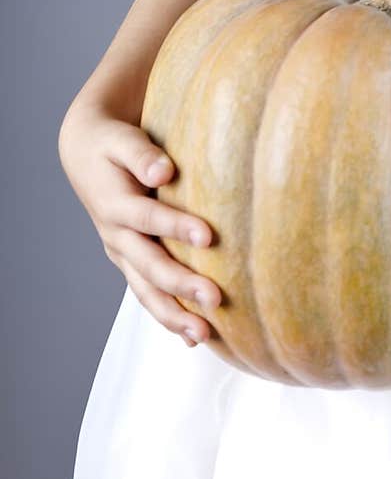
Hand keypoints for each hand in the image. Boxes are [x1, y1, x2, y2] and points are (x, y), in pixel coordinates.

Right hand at [58, 103, 220, 347]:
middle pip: (149, 265)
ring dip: (174, 314)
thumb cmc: (112, 143)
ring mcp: (123, 253)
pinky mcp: (130, 262)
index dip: (175, 227)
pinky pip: (149, 294)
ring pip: (147, 290)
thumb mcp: (122, 140)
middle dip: (181, 285)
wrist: (86, 154)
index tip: (208, 236)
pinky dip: (169, 318)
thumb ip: (141, 154)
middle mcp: (117, 235)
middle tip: (215, 298)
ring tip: (204, 335)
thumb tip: (163, 171)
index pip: (148, 218)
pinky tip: (193, 338)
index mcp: (114, 203)